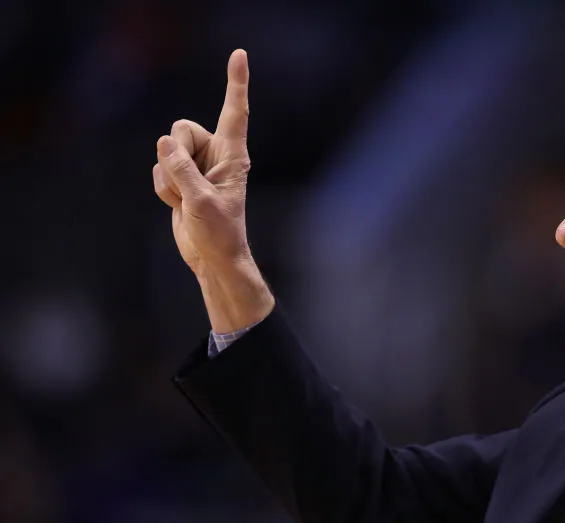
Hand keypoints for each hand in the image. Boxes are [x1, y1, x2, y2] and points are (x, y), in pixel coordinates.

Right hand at [153, 49, 273, 332]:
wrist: (212, 258)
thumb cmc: (219, 232)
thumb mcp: (201, 201)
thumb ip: (182, 170)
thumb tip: (164, 142)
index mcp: (233, 155)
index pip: (235, 112)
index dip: (236, 83)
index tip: (239, 54)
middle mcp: (215, 154)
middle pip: (180, 130)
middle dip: (175, 155)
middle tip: (190, 185)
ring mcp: (196, 165)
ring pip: (164, 152)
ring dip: (168, 179)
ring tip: (187, 200)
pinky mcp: (181, 178)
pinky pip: (157, 170)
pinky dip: (162, 189)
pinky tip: (178, 204)